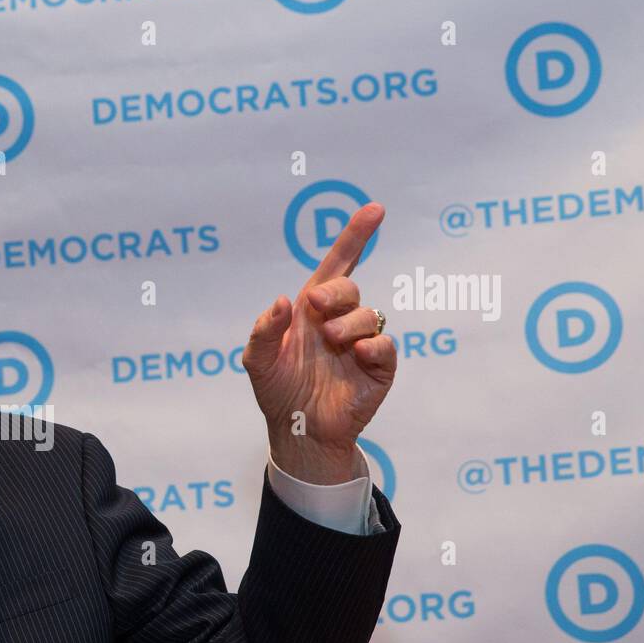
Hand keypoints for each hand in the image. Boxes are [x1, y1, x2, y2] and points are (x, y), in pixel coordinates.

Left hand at [241, 202, 396, 484]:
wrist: (298, 431)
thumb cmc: (278, 390)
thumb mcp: (258, 361)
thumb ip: (264, 329)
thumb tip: (283, 300)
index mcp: (311, 311)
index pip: (337, 266)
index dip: (355, 237)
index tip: (375, 211)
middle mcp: (338, 321)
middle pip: (349, 287)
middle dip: (336, 291)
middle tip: (317, 307)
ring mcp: (360, 343)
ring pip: (367, 315)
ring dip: (348, 324)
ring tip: (332, 343)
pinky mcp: (378, 368)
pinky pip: (385, 345)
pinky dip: (373, 345)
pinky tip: (357, 354)